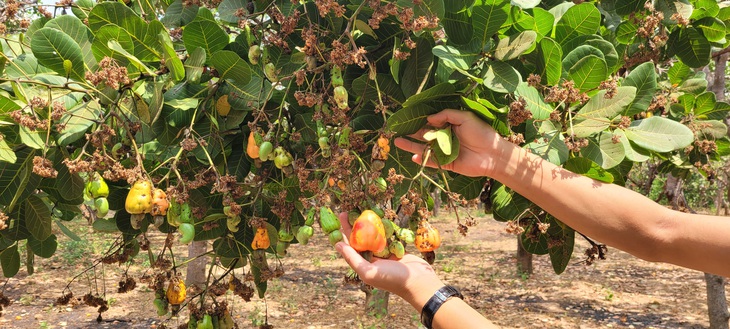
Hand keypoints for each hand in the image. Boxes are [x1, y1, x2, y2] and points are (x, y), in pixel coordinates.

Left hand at [334, 213, 443, 308]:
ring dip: (369, 225)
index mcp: (364, 265)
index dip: (344, 232)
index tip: (341, 217)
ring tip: (363, 211)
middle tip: (348, 210)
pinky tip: (380, 218)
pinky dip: (384, 228)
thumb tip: (337, 245)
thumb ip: (353, 258)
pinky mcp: (396, 250)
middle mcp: (372, 260)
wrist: (420, 282)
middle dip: (354, 225)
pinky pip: (388, 236)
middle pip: (360, 239)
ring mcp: (385, 254)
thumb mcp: (369, 271)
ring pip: (374, 236)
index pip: (350, 246)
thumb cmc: (393, 279)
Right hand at [394, 109, 508, 177]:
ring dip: (411, 145)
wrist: (493, 153)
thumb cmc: (482, 133)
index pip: (431, 122)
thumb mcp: (465, 117)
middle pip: (424, 135)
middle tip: (395, 130)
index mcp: (449, 126)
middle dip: (410, 132)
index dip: (418, 120)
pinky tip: (412, 156)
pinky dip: (422, 159)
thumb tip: (428, 118)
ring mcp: (444, 151)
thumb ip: (447, 115)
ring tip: (397, 142)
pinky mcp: (446, 163)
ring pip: (424, 148)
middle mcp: (444, 138)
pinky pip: (431, 161)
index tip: (405, 117)